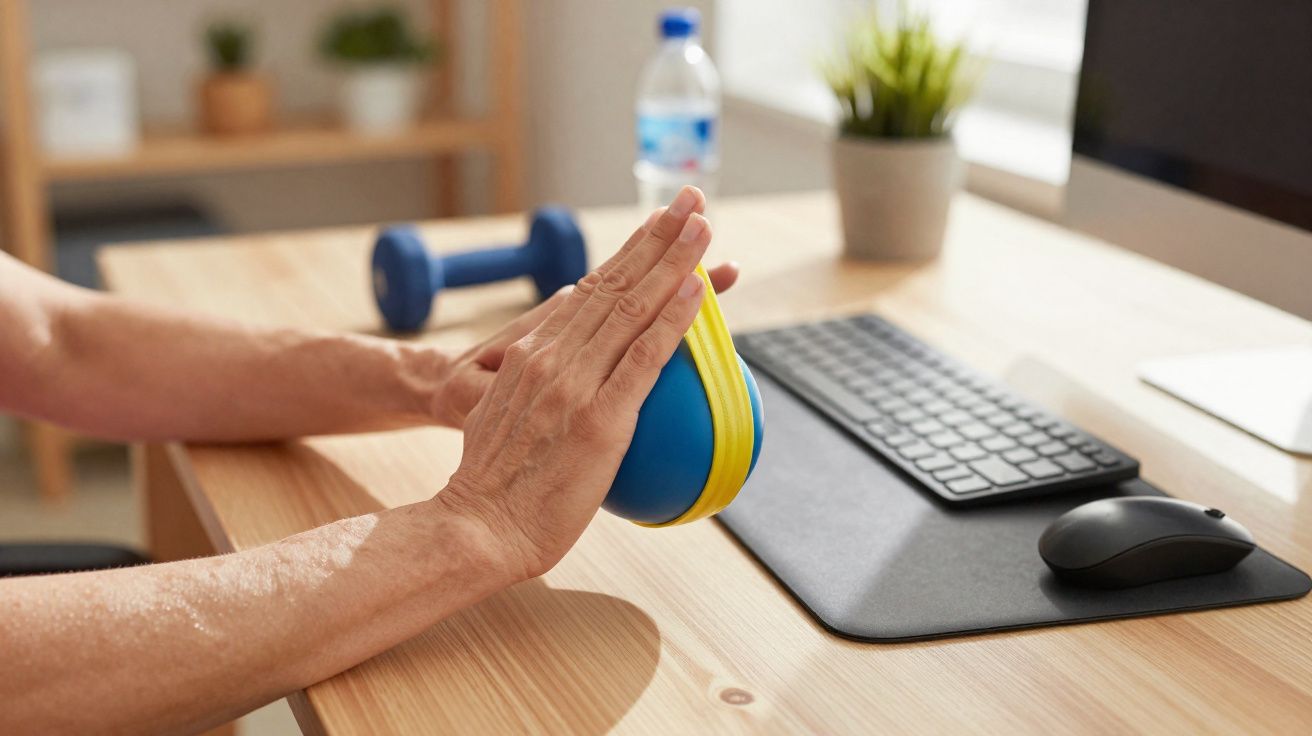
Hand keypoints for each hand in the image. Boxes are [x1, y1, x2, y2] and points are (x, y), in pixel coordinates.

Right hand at [434, 185, 714, 579]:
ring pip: (631, 307)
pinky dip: (674, 320)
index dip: (627, 253)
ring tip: (701, 227)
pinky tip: (699, 293)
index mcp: (531, 356)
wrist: (475, 527)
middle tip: (689, 200)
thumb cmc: (495, 491)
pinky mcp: (598, 418)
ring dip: (671, 262)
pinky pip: (644, 358)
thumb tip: (569, 391)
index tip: (656, 225)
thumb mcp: (503, 423)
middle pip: (613, 283)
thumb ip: (536, 394)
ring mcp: (574, 384)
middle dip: (654, 236)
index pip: (589, 292)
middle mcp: (551, 358)